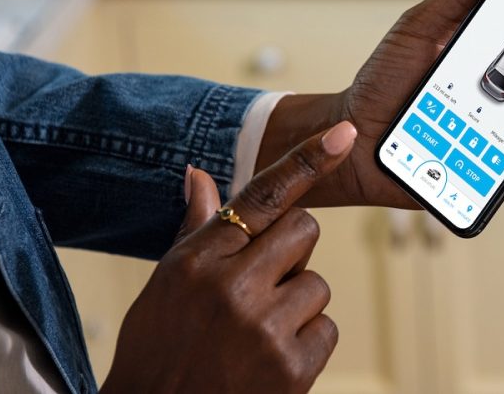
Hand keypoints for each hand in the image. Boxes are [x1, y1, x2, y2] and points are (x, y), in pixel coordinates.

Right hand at [102, 121, 357, 393]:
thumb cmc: (158, 348)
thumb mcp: (166, 283)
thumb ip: (197, 228)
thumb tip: (199, 174)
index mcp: (200, 259)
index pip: (263, 196)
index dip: (309, 160)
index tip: (344, 134)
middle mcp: (232, 287)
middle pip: (304, 230)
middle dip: (291, 252)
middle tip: (261, 284)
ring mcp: (264, 328)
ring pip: (317, 283)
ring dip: (297, 304)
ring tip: (257, 332)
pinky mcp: (291, 369)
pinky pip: (326, 328)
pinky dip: (306, 343)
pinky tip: (269, 359)